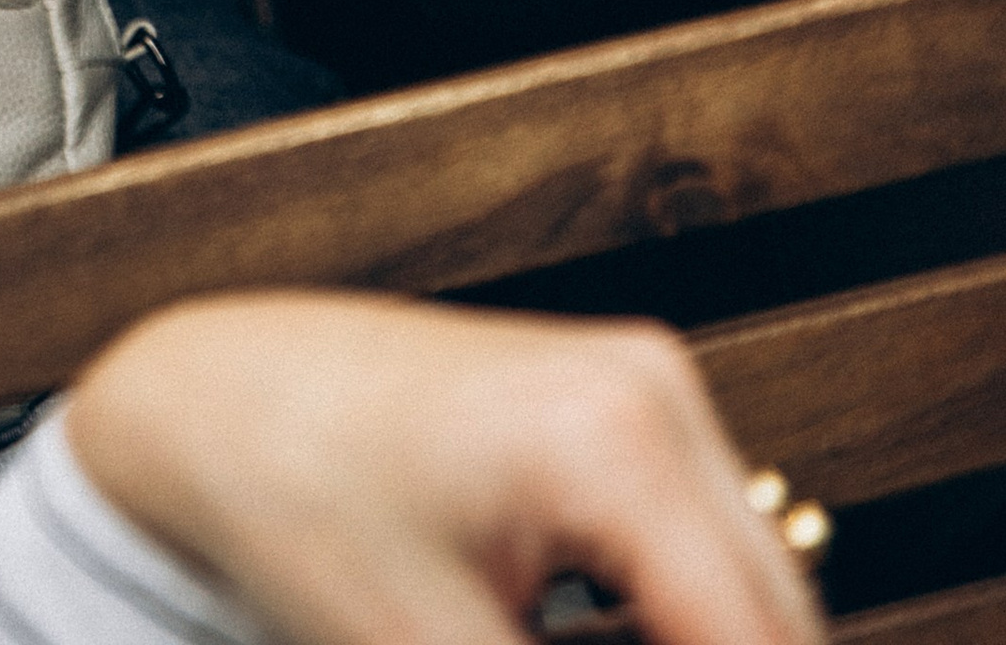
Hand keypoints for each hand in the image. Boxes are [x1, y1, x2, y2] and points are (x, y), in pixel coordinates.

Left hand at [70, 295, 824, 644]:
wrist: (226, 393)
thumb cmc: (302, 498)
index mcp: (617, 443)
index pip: (751, 637)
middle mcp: (659, 391)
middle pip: (779, 610)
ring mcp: (651, 385)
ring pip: (753, 579)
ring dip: (714, 644)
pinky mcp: (627, 405)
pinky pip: (703, 543)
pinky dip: (682, 622)